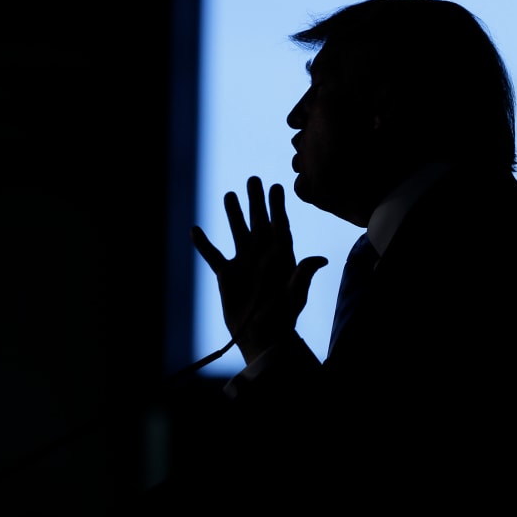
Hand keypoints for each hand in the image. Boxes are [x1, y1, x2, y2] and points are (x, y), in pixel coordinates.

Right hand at [190, 176, 327, 364]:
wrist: (262, 337)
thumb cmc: (282, 318)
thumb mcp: (294, 296)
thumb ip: (303, 276)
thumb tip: (321, 259)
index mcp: (282, 258)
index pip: (280, 226)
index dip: (278, 207)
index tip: (277, 187)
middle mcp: (263, 256)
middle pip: (259, 223)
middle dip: (256, 202)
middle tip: (253, 179)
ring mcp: (244, 264)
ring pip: (237, 232)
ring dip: (233, 215)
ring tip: (229, 195)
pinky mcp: (227, 276)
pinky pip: (213, 255)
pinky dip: (204, 244)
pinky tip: (194, 229)